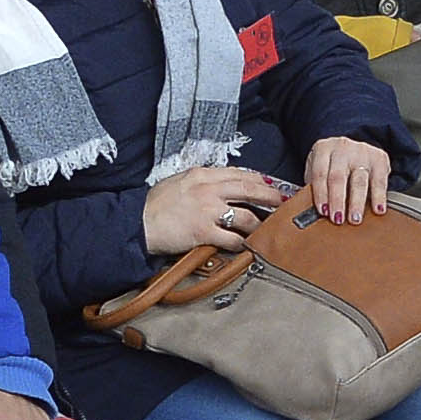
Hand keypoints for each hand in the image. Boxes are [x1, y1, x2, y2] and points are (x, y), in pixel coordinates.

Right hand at [141, 163, 287, 256]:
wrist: (136, 223)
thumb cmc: (155, 205)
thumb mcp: (179, 181)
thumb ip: (202, 181)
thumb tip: (222, 185)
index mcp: (203, 175)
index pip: (240, 174)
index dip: (259, 180)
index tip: (270, 184)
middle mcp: (209, 189)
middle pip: (250, 190)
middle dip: (271, 196)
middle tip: (283, 202)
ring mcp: (208, 211)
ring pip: (247, 216)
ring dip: (259, 224)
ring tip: (265, 228)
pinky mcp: (204, 231)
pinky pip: (232, 238)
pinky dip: (242, 243)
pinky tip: (246, 245)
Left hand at [302, 136, 388, 227]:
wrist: (352, 148)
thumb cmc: (331, 165)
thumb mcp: (318, 168)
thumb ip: (314, 186)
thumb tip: (311, 212)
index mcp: (323, 150)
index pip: (320, 174)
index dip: (320, 194)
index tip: (323, 212)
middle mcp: (342, 148)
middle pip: (338, 177)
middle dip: (337, 200)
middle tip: (338, 219)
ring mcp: (362, 152)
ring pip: (359, 180)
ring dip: (357, 202)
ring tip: (355, 219)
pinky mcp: (379, 158)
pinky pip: (380, 181)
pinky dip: (379, 197)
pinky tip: (378, 209)